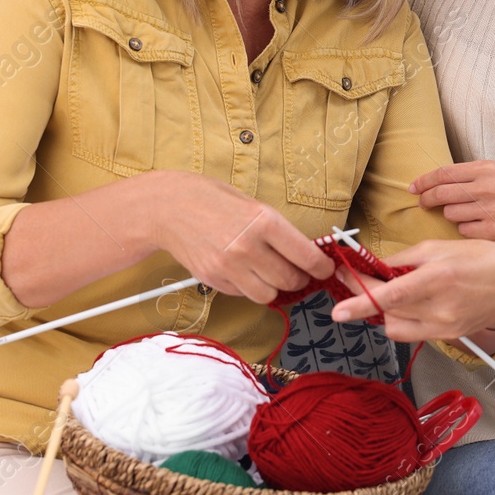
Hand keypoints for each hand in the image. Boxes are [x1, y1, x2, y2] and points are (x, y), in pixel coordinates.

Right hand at [147, 171, 332, 303]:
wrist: (169, 207)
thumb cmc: (213, 199)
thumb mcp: (253, 204)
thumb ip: (278, 230)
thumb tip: (305, 252)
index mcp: (265, 222)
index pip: (307, 257)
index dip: (322, 267)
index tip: (325, 268)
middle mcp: (249, 247)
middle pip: (290, 280)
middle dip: (299, 279)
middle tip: (297, 271)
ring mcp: (229, 266)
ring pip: (268, 295)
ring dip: (274, 287)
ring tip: (269, 273)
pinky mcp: (213, 279)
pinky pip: (244, 294)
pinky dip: (249, 287)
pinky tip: (243, 270)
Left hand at [328, 238, 494, 341]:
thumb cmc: (480, 258)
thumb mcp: (439, 247)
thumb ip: (404, 259)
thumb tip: (375, 266)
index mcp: (438, 278)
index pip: (390, 296)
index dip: (360, 302)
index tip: (337, 307)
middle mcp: (440, 308)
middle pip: (386, 311)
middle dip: (363, 296)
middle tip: (351, 280)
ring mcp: (443, 326)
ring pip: (394, 326)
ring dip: (380, 310)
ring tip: (382, 291)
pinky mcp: (446, 337)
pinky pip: (410, 333)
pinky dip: (398, 319)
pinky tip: (402, 304)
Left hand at [411, 161, 494, 250]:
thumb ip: (468, 175)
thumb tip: (432, 182)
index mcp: (486, 169)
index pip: (444, 173)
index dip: (424, 181)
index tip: (413, 187)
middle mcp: (487, 188)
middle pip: (441, 193)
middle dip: (427, 199)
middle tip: (423, 203)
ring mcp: (490, 211)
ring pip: (451, 214)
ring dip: (453, 215)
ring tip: (469, 214)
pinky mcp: (493, 232)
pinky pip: (463, 231)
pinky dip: (466, 230)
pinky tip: (479, 227)